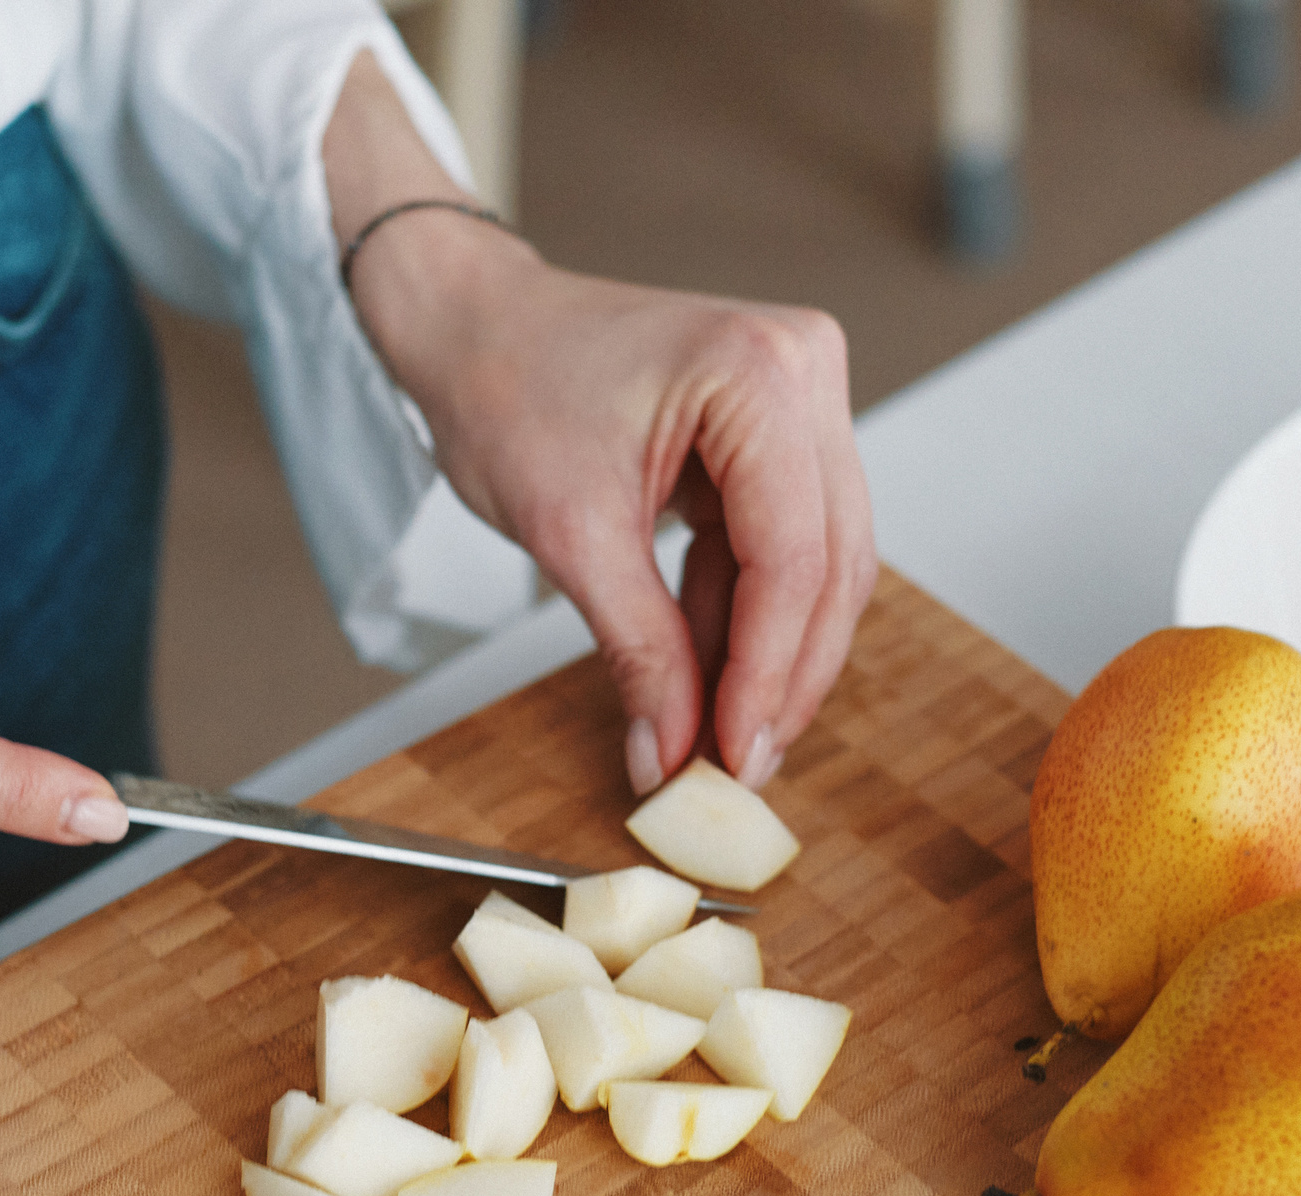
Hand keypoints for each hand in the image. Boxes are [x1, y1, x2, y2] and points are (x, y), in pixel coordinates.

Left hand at [325, 54, 875, 794]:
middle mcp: (803, 372)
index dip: (768, 673)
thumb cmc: (504, 383)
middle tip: (737, 764)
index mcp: (759, 375)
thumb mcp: (569, 534)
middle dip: (783, 675)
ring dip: (770, 655)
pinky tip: (709, 679)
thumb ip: (635, 650)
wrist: (472, 326)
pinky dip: (744, 615)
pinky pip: (781, 544)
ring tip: (717, 735)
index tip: (734, 755)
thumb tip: (670, 750)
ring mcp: (798, 397)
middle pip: (827, 564)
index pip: (792, 557)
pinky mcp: (775, 430)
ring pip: (817, 562)